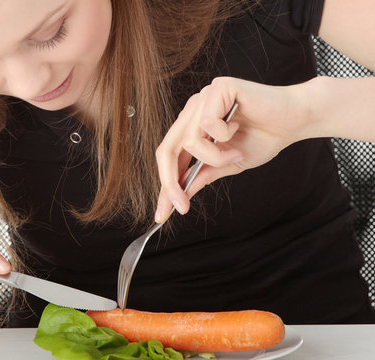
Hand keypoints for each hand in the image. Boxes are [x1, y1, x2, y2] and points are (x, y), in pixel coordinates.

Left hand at [154, 77, 310, 221]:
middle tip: (181, 206)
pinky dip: (224, 137)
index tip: (164, 213)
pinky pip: (207, 123)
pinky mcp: (218, 87)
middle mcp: (194, 110)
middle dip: (171, 182)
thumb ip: (203, 174)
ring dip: (214, 157)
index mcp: (192, 124)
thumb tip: (180, 194)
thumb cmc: (265, 137)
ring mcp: (204, 97)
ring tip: (235, 154)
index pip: (169, 155)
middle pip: (167, 149)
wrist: (296, 119)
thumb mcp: (228, 163)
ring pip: (189, 141)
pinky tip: (238, 130)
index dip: (165, 185)